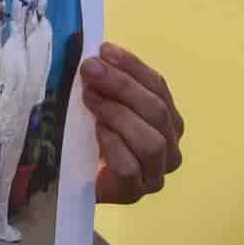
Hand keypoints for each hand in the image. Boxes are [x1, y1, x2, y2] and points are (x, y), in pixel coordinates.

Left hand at [81, 43, 183, 203]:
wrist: (72, 181)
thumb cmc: (92, 138)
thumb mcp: (103, 104)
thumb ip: (107, 81)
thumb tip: (97, 53)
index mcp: (169, 121)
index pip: (159, 87)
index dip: (133, 66)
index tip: (105, 50)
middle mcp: (171, 148)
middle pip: (157, 111)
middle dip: (123, 86)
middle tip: (90, 71)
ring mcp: (155, 174)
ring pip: (151, 141)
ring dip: (119, 114)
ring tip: (90, 99)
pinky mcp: (135, 193)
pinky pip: (130, 167)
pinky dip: (114, 144)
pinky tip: (97, 131)